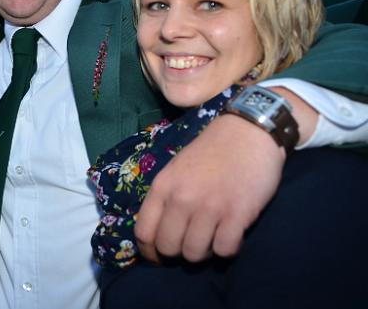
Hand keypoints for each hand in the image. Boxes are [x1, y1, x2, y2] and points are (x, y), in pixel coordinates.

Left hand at [135, 113, 285, 262]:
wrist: (248, 132)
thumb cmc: (211, 152)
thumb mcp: (176, 169)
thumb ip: (166, 198)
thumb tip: (159, 234)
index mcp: (162, 187)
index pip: (143, 232)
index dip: (149, 252)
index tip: (159, 258)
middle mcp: (181, 199)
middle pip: (169, 247)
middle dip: (179, 252)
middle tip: (192, 242)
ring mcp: (209, 207)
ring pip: (195, 254)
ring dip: (204, 251)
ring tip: (213, 236)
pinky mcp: (238, 214)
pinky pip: (225, 250)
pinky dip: (228, 248)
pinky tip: (232, 234)